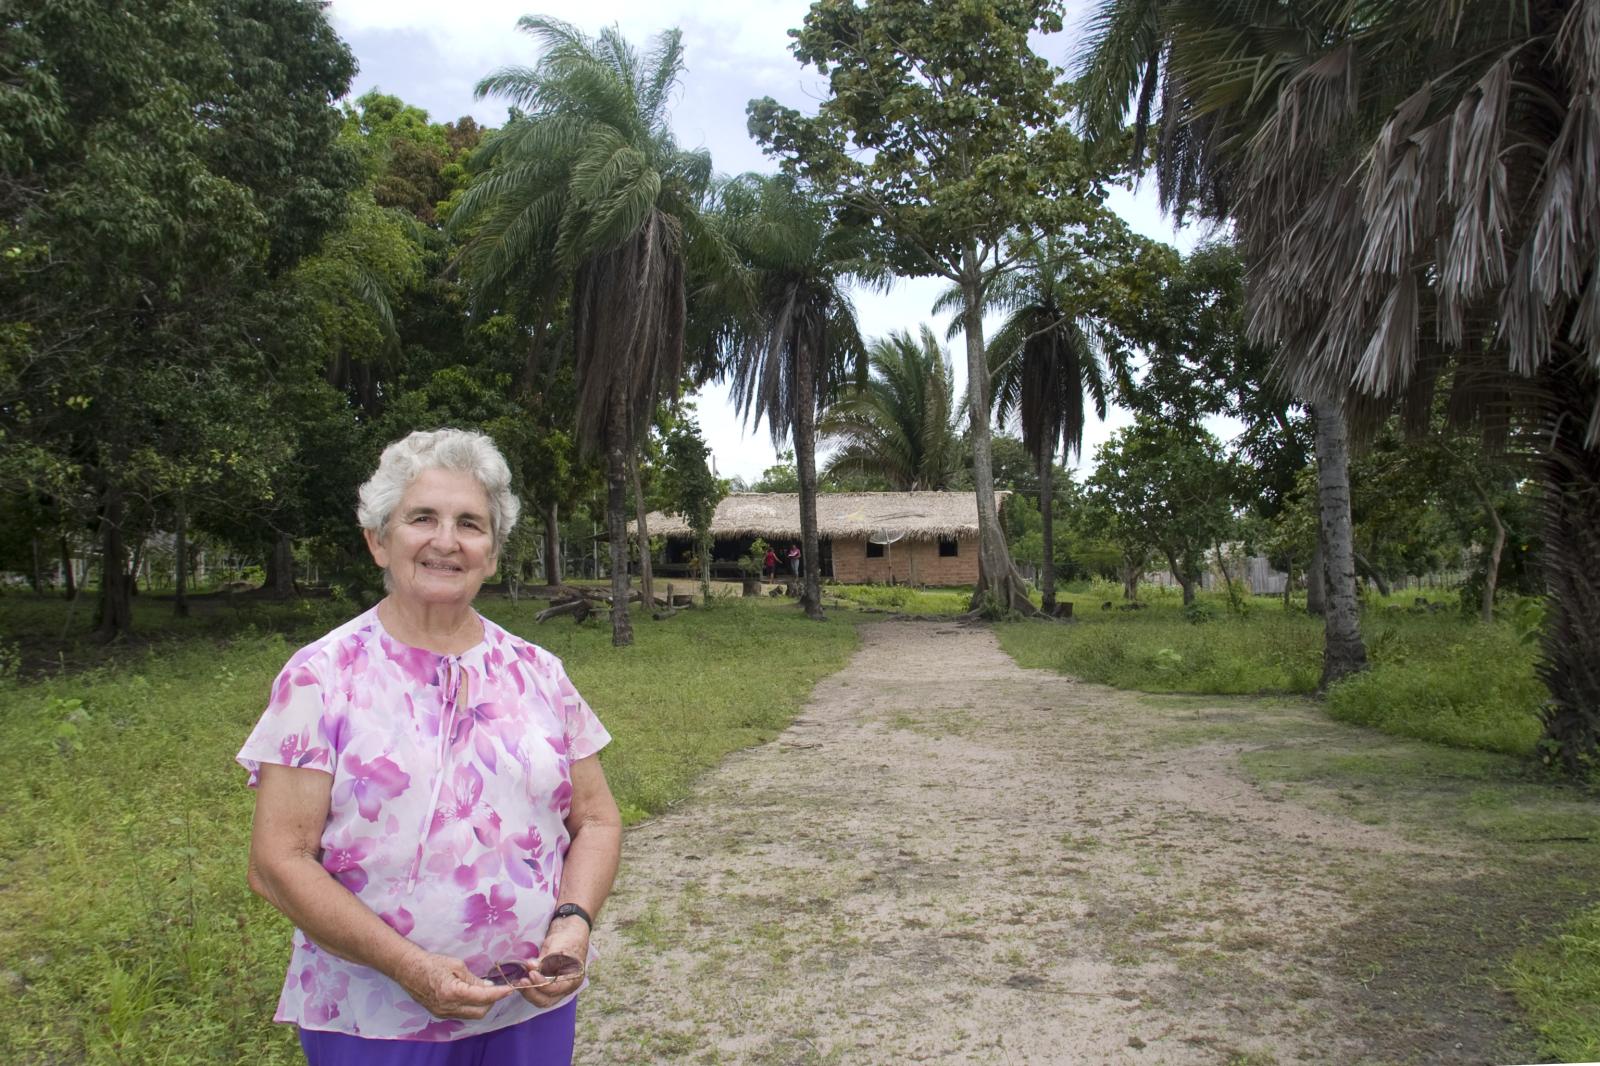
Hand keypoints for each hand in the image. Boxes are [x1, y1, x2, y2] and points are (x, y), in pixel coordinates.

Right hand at [396, 950, 516, 1019]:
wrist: (408, 969)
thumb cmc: (432, 963)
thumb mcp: (456, 965)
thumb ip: (473, 979)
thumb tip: (488, 986)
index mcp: (453, 993)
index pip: (483, 997)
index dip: (499, 993)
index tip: (511, 988)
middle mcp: (448, 1007)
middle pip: (480, 1011)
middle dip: (492, 1001)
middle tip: (498, 988)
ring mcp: (443, 1013)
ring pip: (471, 1015)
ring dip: (482, 1005)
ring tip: (486, 991)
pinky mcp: (439, 1014)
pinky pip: (461, 1014)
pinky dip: (471, 1007)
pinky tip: (472, 995)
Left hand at [519, 918, 589, 1007]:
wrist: (570, 928)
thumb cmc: (569, 937)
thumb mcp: (559, 947)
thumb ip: (545, 960)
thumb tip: (531, 966)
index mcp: (573, 980)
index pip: (556, 989)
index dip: (542, 984)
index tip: (531, 973)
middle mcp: (564, 987)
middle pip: (546, 999)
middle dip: (532, 993)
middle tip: (522, 982)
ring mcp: (554, 985)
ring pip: (539, 997)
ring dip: (528, 991)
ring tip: (518, 981)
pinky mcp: (545, 981)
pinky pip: (536, 990)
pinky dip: (527, 987)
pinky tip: (518, 979)